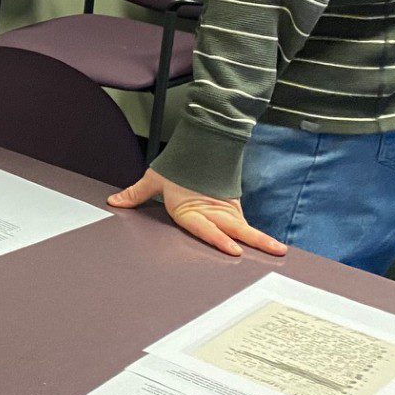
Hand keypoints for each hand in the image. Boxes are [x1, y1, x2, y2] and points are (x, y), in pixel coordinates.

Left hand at [107, 169, 287, 258]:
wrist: (200, 142)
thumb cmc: (178, 163)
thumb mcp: (154, 179)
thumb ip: (136, 193)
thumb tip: (115, 201)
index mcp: (191, 207)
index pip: (207, 226)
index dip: (219, 238)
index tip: (234, 250)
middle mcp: (211, 210)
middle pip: (235, 228)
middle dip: (254, 241)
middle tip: (273, 252)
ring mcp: (224, 209)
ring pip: (244, 227)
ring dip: (261, 238)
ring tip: (279, 251)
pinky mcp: (232, 206)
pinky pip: (244, 223)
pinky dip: (256, 234)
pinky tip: (270, 246)